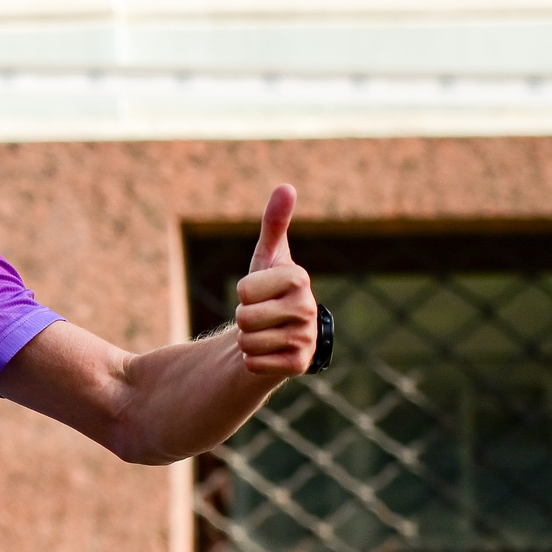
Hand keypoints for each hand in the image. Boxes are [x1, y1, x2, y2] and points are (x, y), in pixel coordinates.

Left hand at [235, 183, 319, 379]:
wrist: (279, 332)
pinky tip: (269, 352)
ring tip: (264, 333)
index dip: (244, 292)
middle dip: (243, 318)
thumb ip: (275, 223)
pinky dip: (253, 361)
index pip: (244, 290)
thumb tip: (286, 187)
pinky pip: (254, 363)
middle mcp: (308, 308)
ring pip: (248, 342)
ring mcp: (306, 338)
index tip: (259, 292)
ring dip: (248, 340)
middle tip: (260, 316)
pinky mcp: (299, 365)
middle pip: (244, 317)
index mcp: (299, 278)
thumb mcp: (268, 256)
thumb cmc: (269, 290)